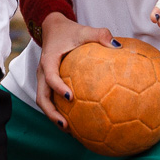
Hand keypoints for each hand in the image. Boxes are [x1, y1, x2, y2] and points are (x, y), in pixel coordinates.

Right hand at [35, 13, 114, 128]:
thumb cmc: (70, 31)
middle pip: (41, 97)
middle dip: (51, 113)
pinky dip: (58, 111)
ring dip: (53, 116)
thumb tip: (117, 46)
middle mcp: (43, 72)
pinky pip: (50, 100)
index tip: (70, 97)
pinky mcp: (47, 83)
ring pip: (44, 102)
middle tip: (66, 125)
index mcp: (49, 60)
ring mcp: (43, 79)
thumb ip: (100, 35)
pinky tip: (75, 122)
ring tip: (70, 131)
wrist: (53, 28)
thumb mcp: (84, 30)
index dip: (58, 88)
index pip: (50, 76)